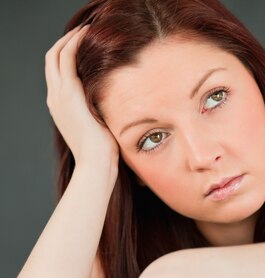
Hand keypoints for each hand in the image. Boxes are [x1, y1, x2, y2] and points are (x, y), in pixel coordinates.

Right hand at [45, 25, 118, 166]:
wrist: (97, 163)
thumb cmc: (104, 151)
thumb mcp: (100, 125)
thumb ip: (100, 110)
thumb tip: (117, 102)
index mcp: (61, 106)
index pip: (58, 72)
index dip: (67, 55)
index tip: (83, 45)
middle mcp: (55, 98)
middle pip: (51, 59)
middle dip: (65, 42)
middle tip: (83, 31)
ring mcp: (59, 96)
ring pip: (55, 55)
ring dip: (69, 39)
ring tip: (85, 30)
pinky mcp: (69, 94)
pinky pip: (66, 59)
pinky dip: (74, 44)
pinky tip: (87, 37)